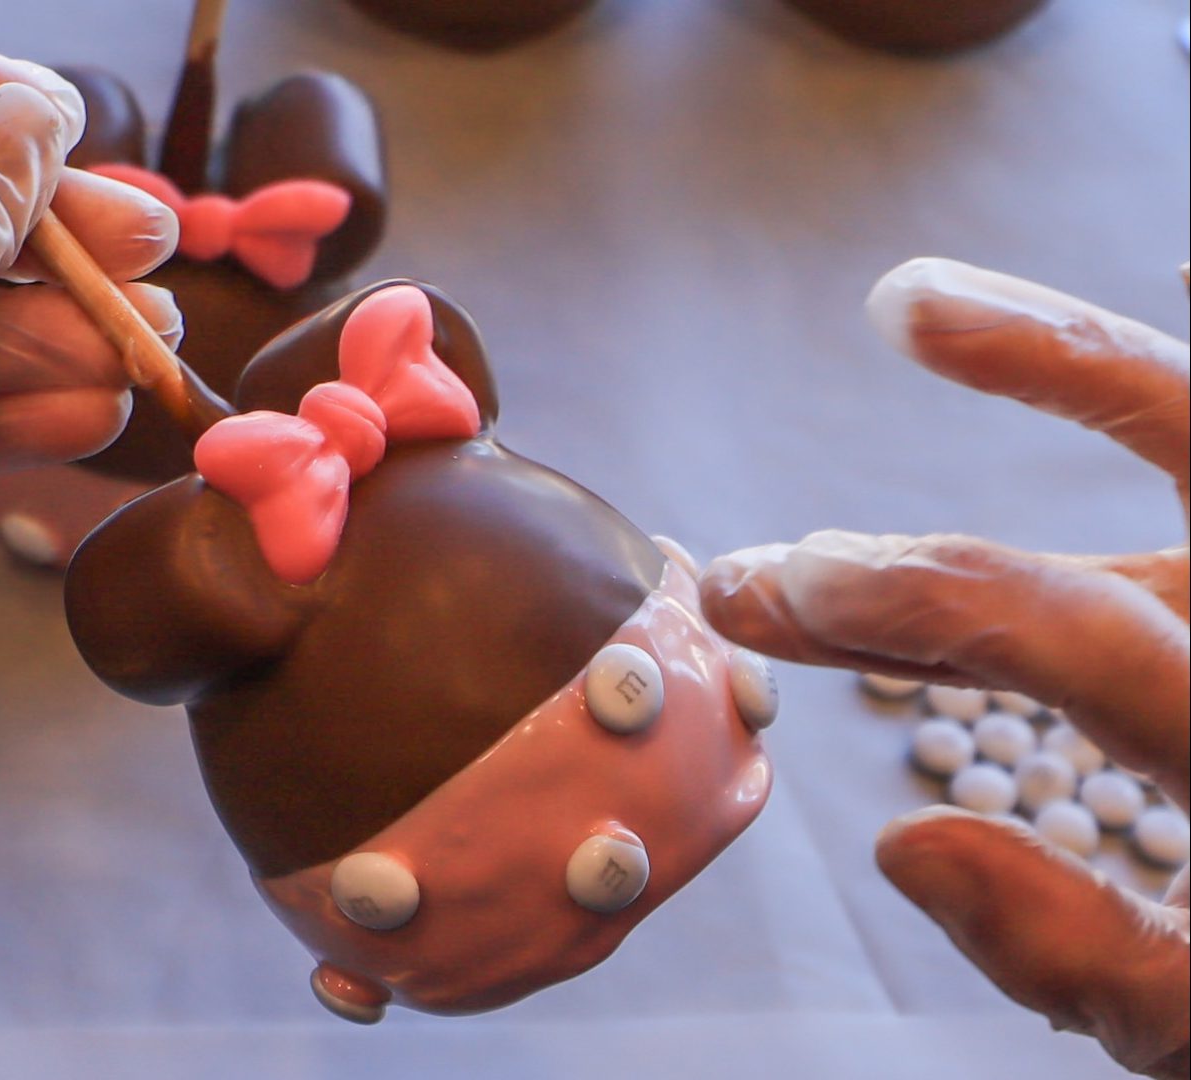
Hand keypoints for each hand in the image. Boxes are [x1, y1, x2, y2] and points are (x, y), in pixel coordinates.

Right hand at [699, 257, 1188, 1077]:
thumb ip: (1081, 956)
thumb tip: (909, 843)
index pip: (1079, 637)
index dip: (918, 600)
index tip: (779, 587)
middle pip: (1163, 484)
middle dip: (977, 459)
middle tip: (815, 475)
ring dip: (1060, 353)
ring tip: (922, 303)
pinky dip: (1121, 383)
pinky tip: (1095, 315)